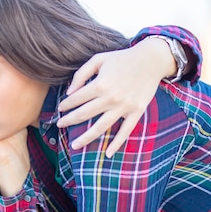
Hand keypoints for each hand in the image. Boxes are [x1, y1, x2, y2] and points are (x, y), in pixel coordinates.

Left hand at [57, 38, 172, 156]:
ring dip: (86, 138)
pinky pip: (125, 131)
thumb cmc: (121, 58)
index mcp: (100, 84)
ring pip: (101, 127)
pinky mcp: (136, 112)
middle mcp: (110, 97)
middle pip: (84, 115)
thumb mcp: (98, 59)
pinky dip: (117, 144)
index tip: (61, 109)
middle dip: (69, 121)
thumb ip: (81, 74)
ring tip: (74, 146)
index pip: (76, 99)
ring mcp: (124, 107)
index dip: (66, 105)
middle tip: (59, 125)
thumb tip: (69, 92)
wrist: (150, 60)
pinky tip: (107, 153)